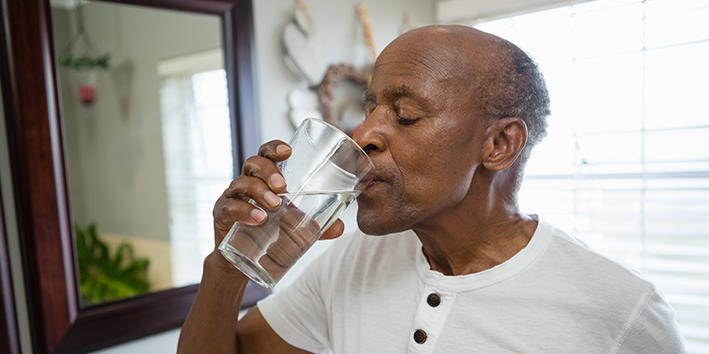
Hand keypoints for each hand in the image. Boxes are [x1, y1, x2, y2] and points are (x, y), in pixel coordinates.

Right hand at [212, 140, 344, 248]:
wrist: (241, 260)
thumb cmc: (269, 232)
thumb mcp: (295, 227)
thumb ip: (317, 226)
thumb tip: (341, 227)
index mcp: (264, 177)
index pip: (267, 153)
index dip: (275, 148)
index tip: (288, 151)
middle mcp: (247, 182)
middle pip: (253, 162)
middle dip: (268, 170)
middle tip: (283, 186)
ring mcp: (233, 197)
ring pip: (241, 183)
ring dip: (259, 191)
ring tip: (274, 205)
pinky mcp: (222, 215)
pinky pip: (229, 208)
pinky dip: (244, 212)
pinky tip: (258, 219)